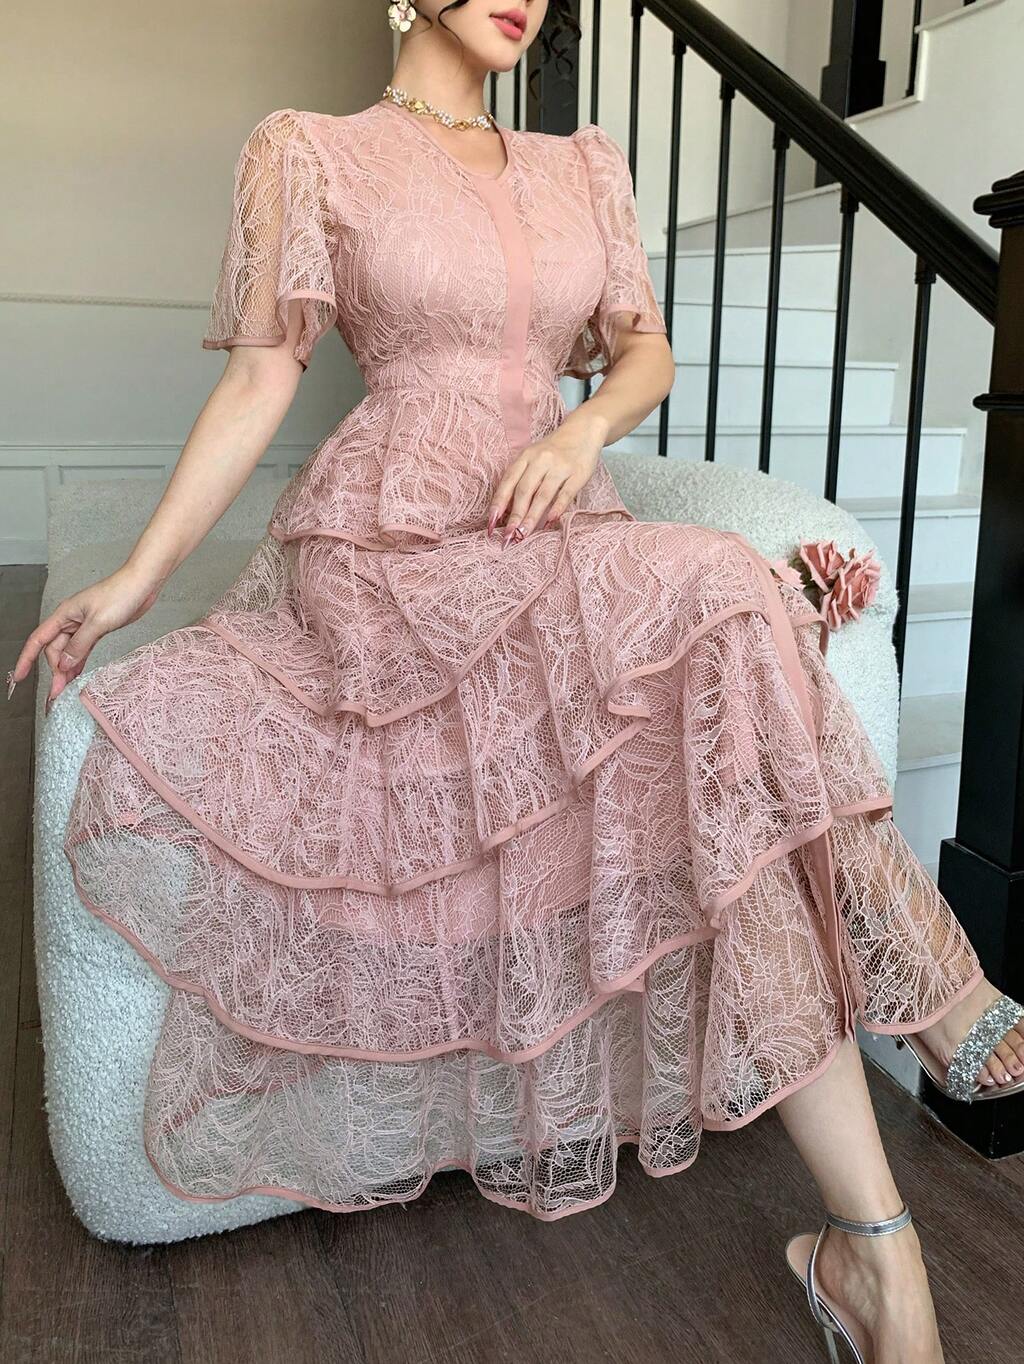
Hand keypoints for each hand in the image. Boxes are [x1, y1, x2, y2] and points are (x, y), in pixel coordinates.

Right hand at [9, 564, 163, 713]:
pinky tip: (77, 674)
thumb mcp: (98, 622)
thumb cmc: (121, 593)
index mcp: (65, 615)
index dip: (26, 659)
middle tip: (57, 691)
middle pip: (54, 650)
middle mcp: (71, 620)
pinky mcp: (97, 630)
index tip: (19, 676)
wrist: (142, 584)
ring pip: (68, 652)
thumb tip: (64, 663)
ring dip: (66, 669)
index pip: (38, 640)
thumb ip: (80, 644)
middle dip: (54, 671)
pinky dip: (79, 663)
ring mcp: (84, 626)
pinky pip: (82, 650)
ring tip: (65, 688)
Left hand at [486, 410, 608, 546]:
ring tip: (523, 534)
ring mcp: (560, 467)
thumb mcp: (533, 457)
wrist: (583, 430)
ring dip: (532, 517)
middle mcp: (541, 460)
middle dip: (514, 516)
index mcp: (526, 456)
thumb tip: (507, 511)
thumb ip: (521, 478)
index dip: (498, 504)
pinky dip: (557, 508)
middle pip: (524, 491)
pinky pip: (565, 494)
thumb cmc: (554, 450)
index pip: (508, 482)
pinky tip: (549, 523)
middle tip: (508, 537)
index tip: (491, 524)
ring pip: (542, 495)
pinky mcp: (578, 474)